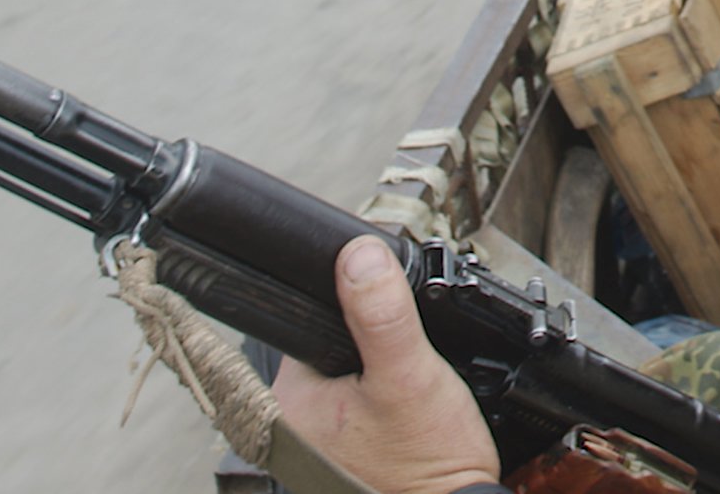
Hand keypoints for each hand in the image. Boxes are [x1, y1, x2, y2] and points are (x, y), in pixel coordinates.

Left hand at [269, 238, 501, 493]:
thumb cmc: (428, 464)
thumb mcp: (409, 375)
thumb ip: (383, 314)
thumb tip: (360, 255)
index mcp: (291, 398)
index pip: (312, 316)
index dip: (356, 300)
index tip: (389, 306)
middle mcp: (296, 420)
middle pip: (335, 341)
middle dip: (376, 337)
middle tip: (412, 358)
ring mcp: (322, 437)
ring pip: (353, 368)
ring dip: (385, 364)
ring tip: (414, 385)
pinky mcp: (348, 448)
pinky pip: (365, 396)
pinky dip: (389, 390)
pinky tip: (411, 403)